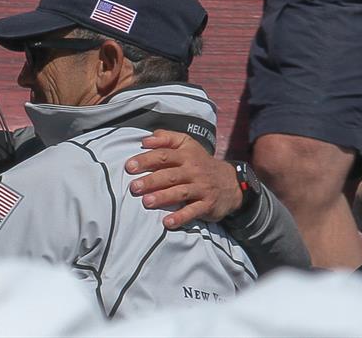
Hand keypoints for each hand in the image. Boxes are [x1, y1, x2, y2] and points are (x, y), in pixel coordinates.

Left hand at [126, 129, 242, 228]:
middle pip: (170, 175)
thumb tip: (145, 140)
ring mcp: (201, 188)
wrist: (232, 182)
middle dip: (151, 181)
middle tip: (134, 187)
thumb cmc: (200, 162)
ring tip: (147, 202)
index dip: (146, 160)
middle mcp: (193, 170)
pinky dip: (181, 217)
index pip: (164, 155)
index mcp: (186, 155)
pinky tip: (167, 222)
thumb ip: (166, 138)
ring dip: (163, 197)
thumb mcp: (187, 144)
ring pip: (180, 192)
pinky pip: (193, 211)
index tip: (129, 166)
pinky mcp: (207, 204)